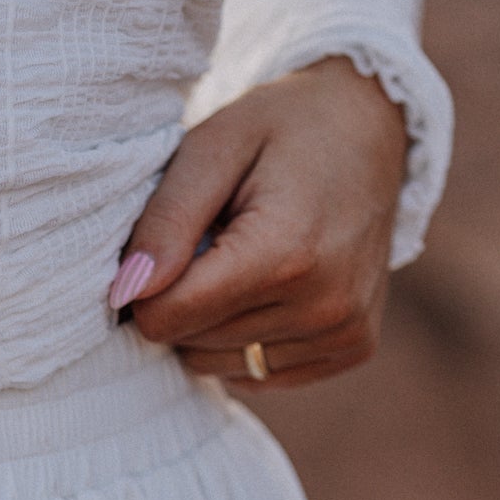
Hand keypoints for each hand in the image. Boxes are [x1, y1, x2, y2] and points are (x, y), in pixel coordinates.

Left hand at [113, 57, 408, 389]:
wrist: (372, 126)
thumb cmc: (284, 127)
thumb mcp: (214, 146)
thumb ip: (166, 219)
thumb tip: (127, 290)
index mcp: (285, 255)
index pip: (167, 319)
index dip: (147, 284)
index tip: (170, 241)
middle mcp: (323, 306)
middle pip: (189, 343)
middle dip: (185, 295)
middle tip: (217, 237)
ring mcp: (343, 332)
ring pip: (217, 364)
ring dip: (213, 320)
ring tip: (246, 257)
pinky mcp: (353, 347)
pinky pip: (257, 373)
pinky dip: (247, 337)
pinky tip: (272, 285)